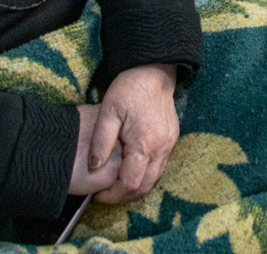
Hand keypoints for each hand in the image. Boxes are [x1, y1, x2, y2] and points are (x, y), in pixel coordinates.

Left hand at [70, 64, 177, 202]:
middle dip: (125, 195)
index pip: (131, 183)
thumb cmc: (129, 89)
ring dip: (137, 185)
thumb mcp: (108, 111)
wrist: (153, 71)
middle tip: (107, 194)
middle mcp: (161, 148)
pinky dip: (145, 173)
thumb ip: (101, 141)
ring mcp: (169, 144)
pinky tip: (131, 167)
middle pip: (146, 186)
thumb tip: (95, 167)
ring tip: (117, 183)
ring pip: (155, 177)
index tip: (98, 194)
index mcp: (145, 143)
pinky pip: (160, 165)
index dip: (114, 195)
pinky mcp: (171, 139)